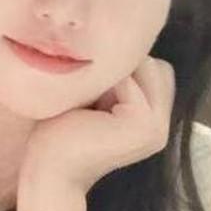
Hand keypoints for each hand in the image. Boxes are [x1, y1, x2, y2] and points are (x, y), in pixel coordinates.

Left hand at [19, 56, 175, 196]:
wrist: (47, 173)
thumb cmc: (59, 133)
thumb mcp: (94, 98)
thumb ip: (117, 76)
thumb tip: (122, 37)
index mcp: (154, 120)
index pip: (154, 67)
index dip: (121, 71)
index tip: (92, 100)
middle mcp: (163, 125)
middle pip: (155, 63)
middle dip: (121, 70)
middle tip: (90, 105)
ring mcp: (158, 127)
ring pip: (144, 65)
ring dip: (111, 76)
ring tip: (89, 108)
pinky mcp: (145, 124)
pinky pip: (128, 78)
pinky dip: (102, 85)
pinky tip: (85, 112)